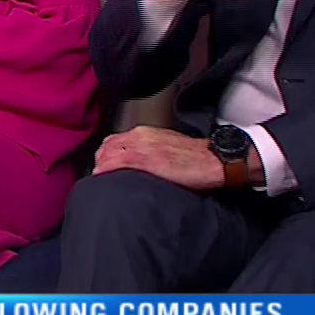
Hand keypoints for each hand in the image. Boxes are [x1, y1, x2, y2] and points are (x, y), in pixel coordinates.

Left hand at [92, 127, 225, 190]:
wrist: (214, 160)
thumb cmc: (195, 157)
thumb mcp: (168, 145)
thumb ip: (150, 149)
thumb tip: (137, 162)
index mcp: (145, 132)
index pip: (113, 140)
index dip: (105, 155)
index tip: (103, 166)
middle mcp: (139, 136)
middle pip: (106, 147)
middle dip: (100, 162)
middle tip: (101, 177)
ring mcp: (141, 148)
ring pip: (107, 155)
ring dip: (101, 168)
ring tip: (102, 182)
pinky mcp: (145, 161)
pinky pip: (116, 164)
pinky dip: (106, 172)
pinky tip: (103, 181)